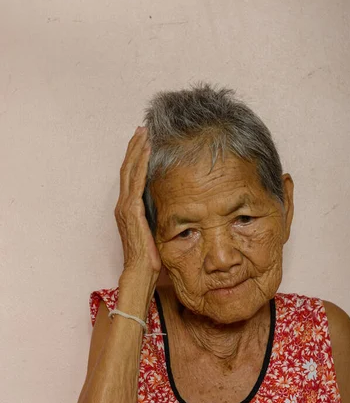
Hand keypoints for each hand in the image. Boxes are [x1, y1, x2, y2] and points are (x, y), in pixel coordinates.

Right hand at [114, 127, 161, 277]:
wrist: (139, 273)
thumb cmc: (148, 258)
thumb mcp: (154, 232)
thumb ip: (157, 216)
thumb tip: (173, 207)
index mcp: (128, 209)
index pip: (131, 176)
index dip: (136, 157)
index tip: (144, 141)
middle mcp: (123, 205)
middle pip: (127, 168)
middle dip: (135, 147)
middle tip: (143, 129)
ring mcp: (125, 207)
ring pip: (130, 170)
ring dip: (137, 150)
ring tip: (145, 133)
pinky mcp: (131, 211)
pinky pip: (136, 181)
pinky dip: (140, 164)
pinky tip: (147, 151)